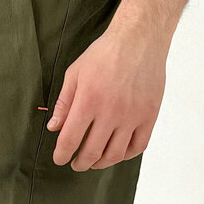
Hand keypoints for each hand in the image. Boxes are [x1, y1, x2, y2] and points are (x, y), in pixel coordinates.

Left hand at [46, 26, 165, 168]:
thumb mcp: (75, 73)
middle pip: (92, 152)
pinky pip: (138, 146)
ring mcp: (132, 116)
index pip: (70, 139)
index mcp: (88, 101)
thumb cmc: (105, 53)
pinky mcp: (149, 115)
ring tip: (95, 162)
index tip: (60, 159)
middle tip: (76, 164)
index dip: (62, 154)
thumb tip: (54, 128)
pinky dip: (126, 155)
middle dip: (80, 163)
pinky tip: (117, 152)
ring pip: (115, 154)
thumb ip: (64, 103)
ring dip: (102, 163)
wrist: (139, 40)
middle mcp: (110, 112)